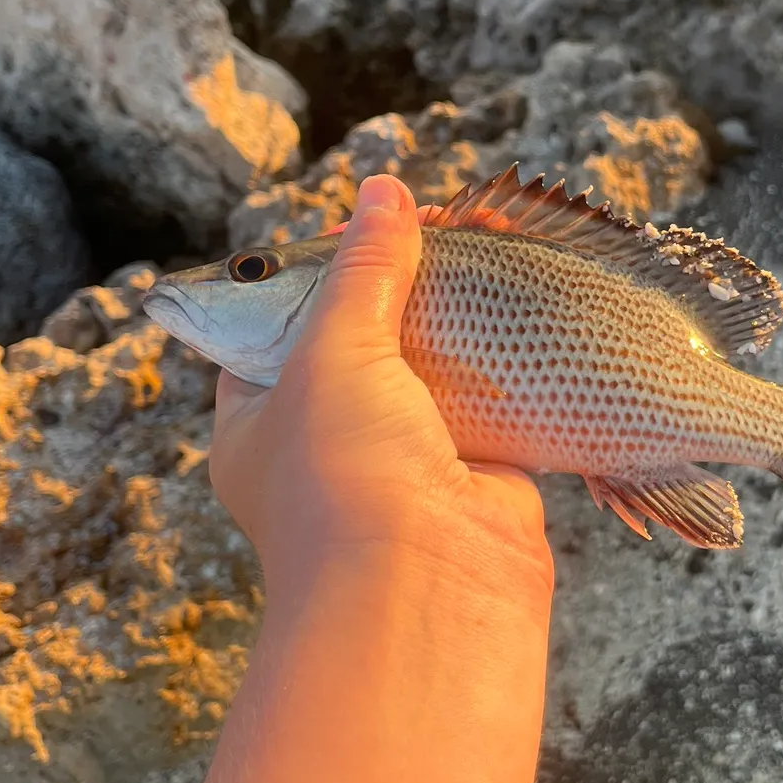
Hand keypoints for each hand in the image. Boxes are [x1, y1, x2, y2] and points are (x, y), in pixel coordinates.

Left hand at [208, 174, 552, 606]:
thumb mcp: (334, 348)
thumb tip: (386, 191)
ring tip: (489, 244)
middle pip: (362, 341)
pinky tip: (523, 303)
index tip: (361, 225)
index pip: (272, 328)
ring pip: (430, 369)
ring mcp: (403, 461)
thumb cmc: (344, 475)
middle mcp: (327, 443)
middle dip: (402, 285)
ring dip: (458, 317)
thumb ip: (365, 269)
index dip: (313, 271)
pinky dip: (505, 362)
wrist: (428, 590)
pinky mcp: (474, 474)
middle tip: (443, 224)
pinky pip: (489, 403)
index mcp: (259, 420)